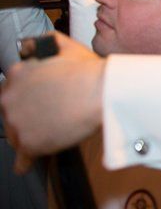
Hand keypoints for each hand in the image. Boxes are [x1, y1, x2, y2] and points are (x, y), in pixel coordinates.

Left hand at [0, 32, 104, 172]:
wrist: (101, 92)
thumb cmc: (87, 70)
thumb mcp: (63, 45)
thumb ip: (40, 42)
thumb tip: (28, 47)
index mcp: (16, 75)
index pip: (12, 91)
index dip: (26, 97)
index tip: (39, 101)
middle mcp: (9, 98)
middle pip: (10, 113)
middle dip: (26, 116)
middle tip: (48, 116)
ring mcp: (17, 122)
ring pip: (16, 135)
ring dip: (28, 136)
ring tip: (48, 135)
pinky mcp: (29, 144)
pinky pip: (22, 159)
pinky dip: (25, 163)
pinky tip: (26, 165)